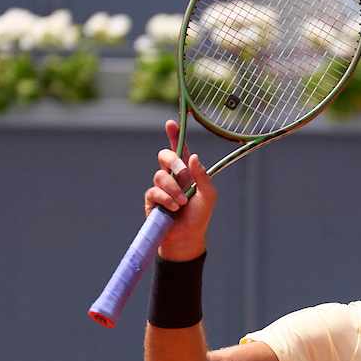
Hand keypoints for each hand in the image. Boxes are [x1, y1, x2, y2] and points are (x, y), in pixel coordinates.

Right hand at [145, 120, 216, 260]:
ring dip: (174, 189)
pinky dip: (166, 199)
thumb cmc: (199, 216)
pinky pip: (154, 191)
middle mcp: (172, 176)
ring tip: (182, 203)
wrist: (187, 238)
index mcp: (188, 172)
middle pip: (164, 156)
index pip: (179, 149)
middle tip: (184, 174)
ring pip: (160, 175)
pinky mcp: (151, 200)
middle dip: (173, 161)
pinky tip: (174, 208)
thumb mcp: (208, 196)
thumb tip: (194, 157)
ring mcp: (160, 187)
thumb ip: (203, 176)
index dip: (175, 135)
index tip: (171, 122)